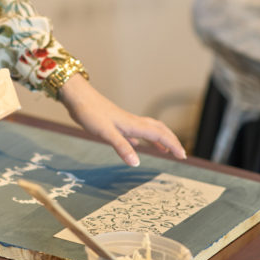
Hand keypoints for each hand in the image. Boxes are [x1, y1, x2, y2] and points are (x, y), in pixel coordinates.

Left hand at [58, 73, 186, 166]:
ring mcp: (124, 121)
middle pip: (158, 129)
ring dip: (160, 139)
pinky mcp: (115, 122)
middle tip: (180, 153)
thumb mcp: (105, 132)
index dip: (172, 145)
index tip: (183, 156)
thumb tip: (137, 163)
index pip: (159, 135)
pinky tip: (137, 145)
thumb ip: (122, 147)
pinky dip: (142, 139)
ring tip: (165, 150)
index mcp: (133, 125)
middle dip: (171, 140)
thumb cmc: (89, 112)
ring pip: (148, 129)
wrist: (77, 96)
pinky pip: (135, 131)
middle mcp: (132, 122)